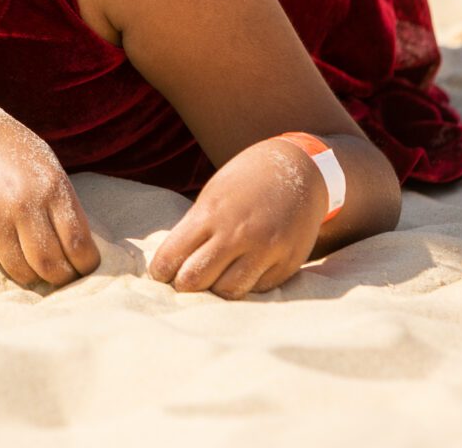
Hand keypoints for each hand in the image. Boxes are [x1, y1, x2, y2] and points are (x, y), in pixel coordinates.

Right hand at [0, 100, 100, 288]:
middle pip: (51, 265)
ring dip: (37, 278)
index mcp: (51, 186)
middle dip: (63, 279)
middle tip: (66, 276)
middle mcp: (23, 203)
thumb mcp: (47, 168)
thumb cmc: (14, 153)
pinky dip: (11, 263)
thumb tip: (80, 252)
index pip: (78, 243)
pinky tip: (16, 252)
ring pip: (23, 271)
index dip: (87, 265)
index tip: (87, 267)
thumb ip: (63, 205)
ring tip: (42, 272)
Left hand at [149, 136, 327, 297]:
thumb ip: (195, 229)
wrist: (300, 170)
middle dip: (184, 285)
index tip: (161, 274)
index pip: (172, 256)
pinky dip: (247, 285)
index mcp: (211, 213)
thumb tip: (172, 265)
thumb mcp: (213, 197)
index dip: (161, 271)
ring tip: (214, 280)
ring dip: (216, 291)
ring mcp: (265, 250)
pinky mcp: (287, 263)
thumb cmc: (246, 183)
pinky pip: (258, 289)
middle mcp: (237, 234)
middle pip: (196, 280)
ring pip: (228, 292)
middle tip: (185, 282)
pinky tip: (243, 272)